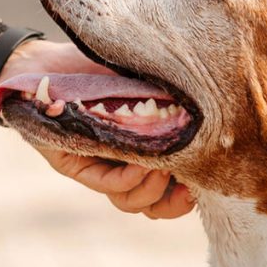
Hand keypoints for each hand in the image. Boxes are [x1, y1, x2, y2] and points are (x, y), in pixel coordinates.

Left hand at [0, 38, 195, 218]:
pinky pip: (106, 184)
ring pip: (129, 202)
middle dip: (173, 204)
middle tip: (189, 187)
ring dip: (152, 189)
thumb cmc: (102, 63)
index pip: (167, 193)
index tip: (203, 188)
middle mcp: (120, 165)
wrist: (47, 60)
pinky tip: (141, 164)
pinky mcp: (73, 163)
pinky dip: (129, 177)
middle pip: (150, 206)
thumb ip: (171, 102)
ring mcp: (97, 166)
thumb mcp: (147, 81)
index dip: (186, 200)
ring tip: (164, 166)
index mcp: (141, 152)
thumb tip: (218, 114)